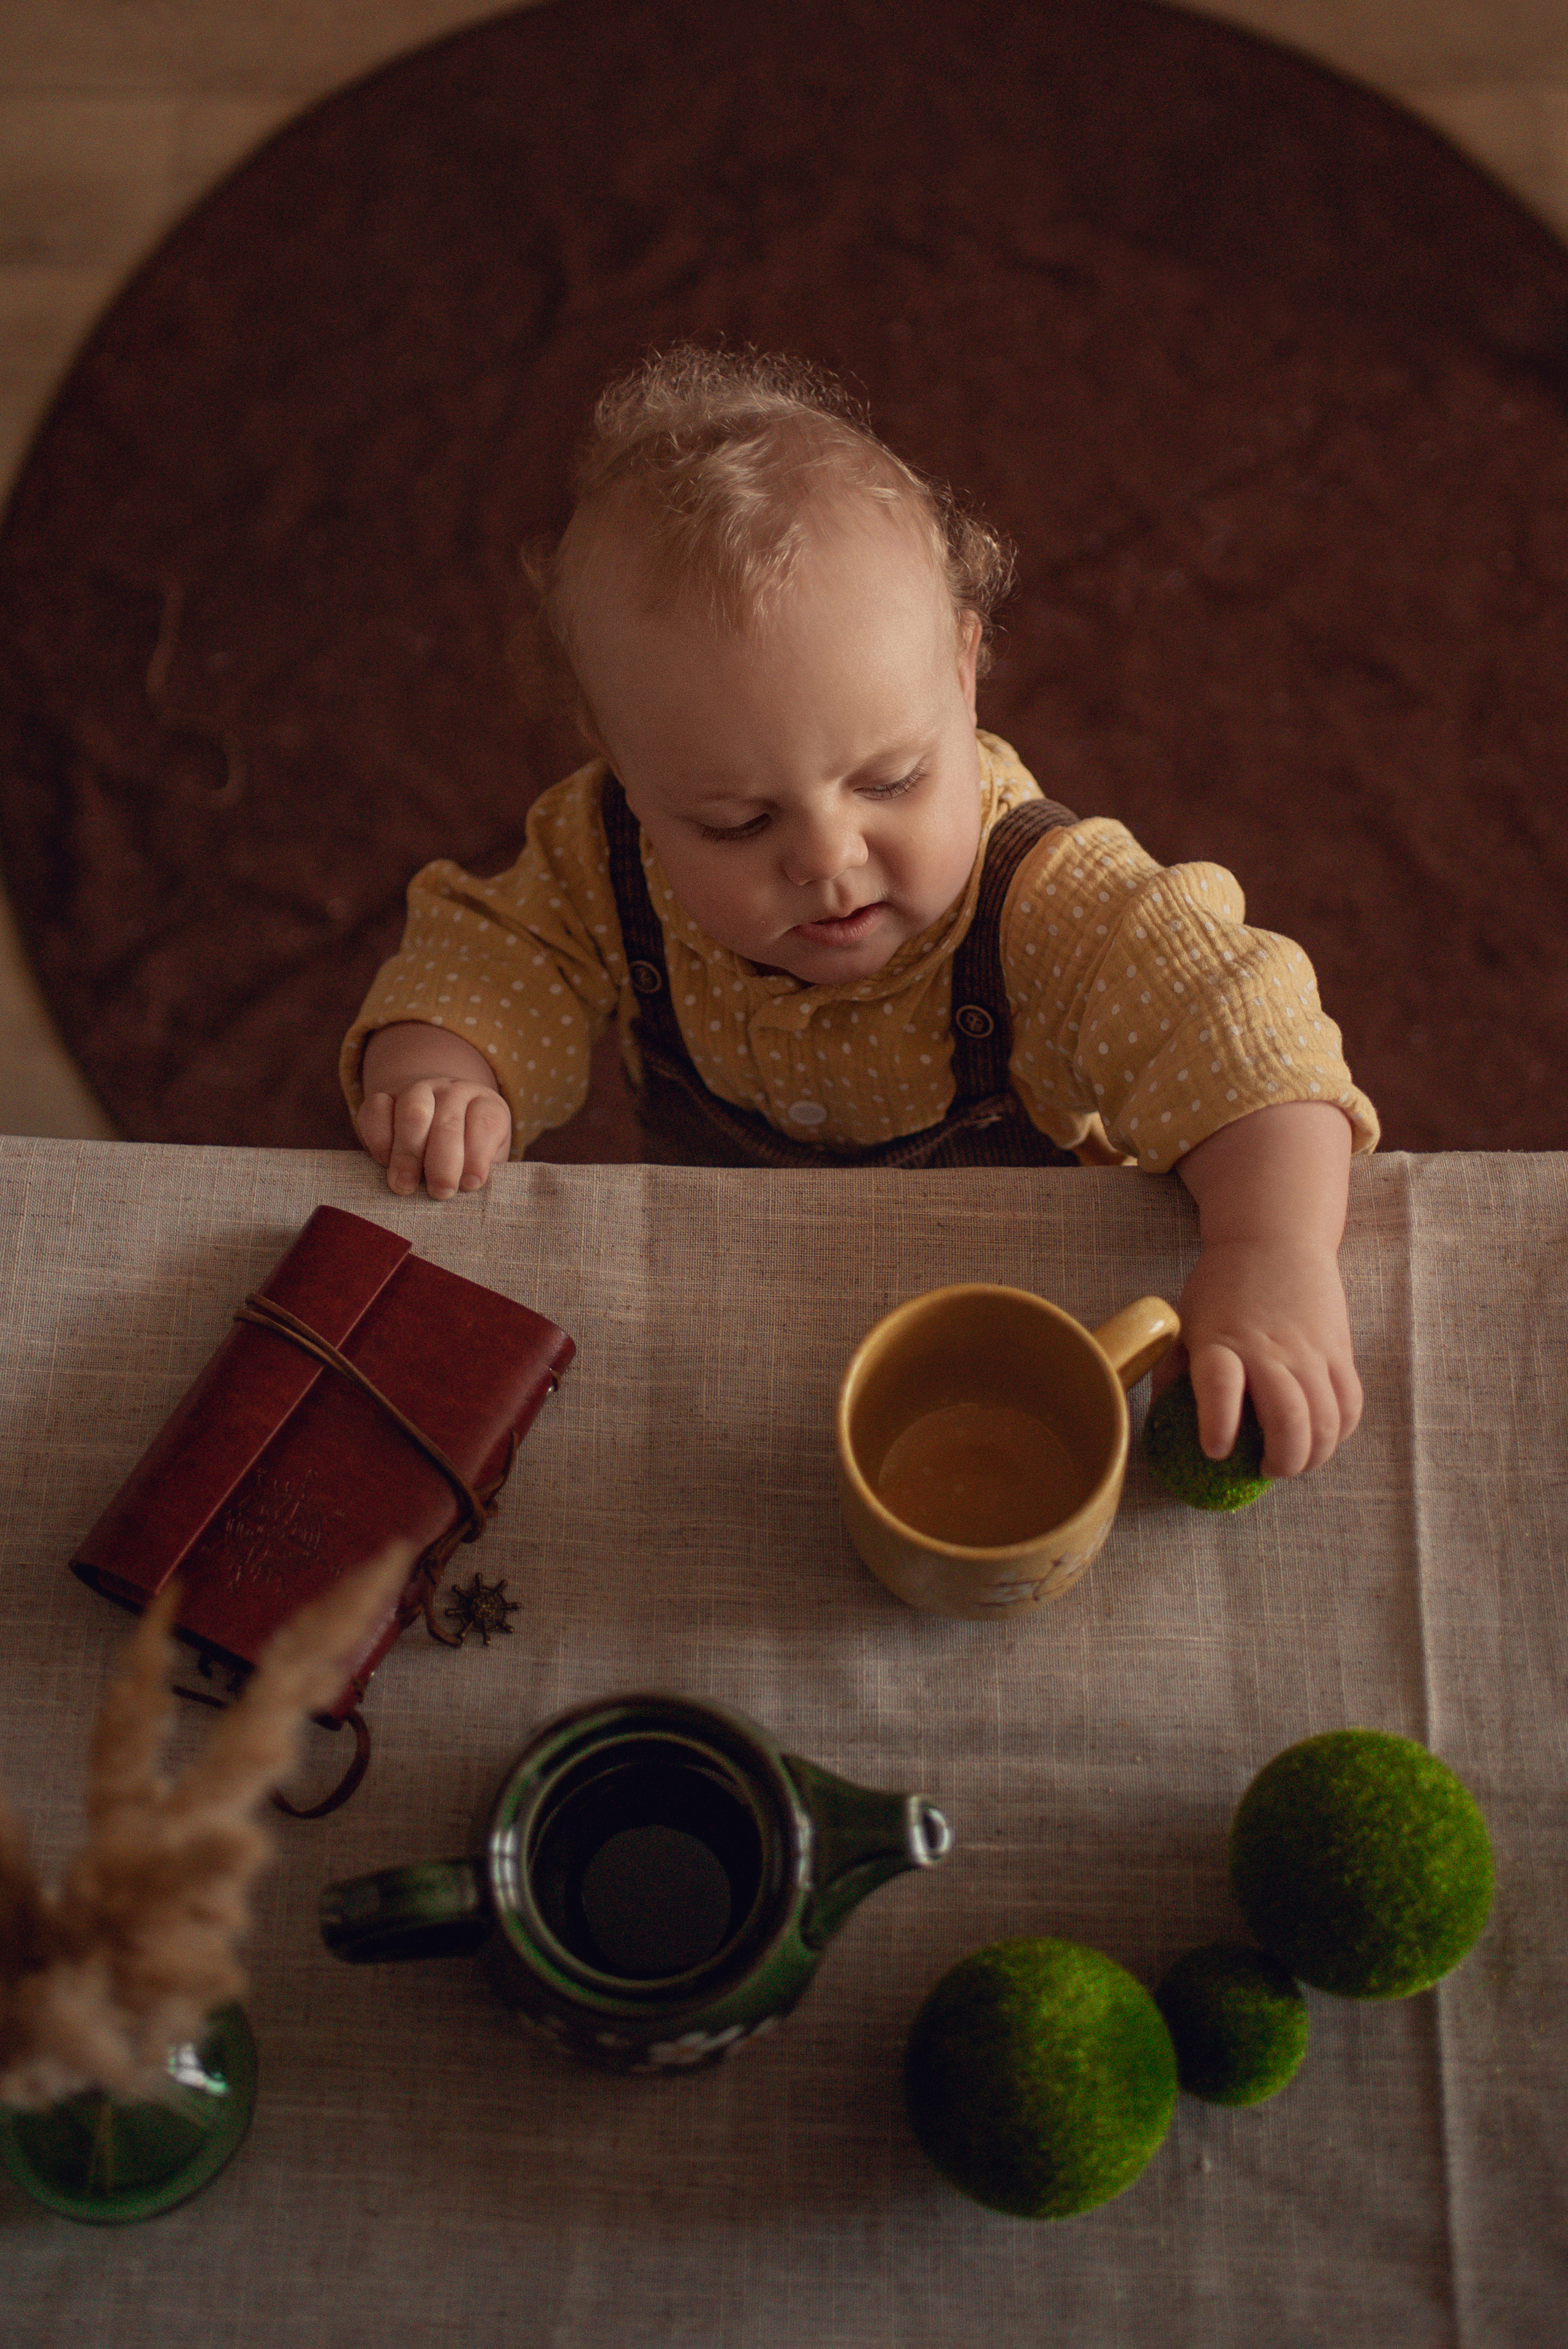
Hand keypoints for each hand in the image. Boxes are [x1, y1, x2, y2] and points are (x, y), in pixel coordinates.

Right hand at [356, 1077, 512, 1200]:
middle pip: (448, 1122)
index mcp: (484, 1104)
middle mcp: (452, 1092)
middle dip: (444, 1161)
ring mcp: (417, 1090)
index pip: (485, 1122)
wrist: (430, 1123)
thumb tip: (467, 1188)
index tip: (471, 1184)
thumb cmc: (463, 1153)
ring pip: (413, 1113)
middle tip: (440, 1192)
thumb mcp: (480, 1160)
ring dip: (409, 1153)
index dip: (479, 1155)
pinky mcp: (384, 1097)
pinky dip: (379, 1138)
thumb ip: (476, 1171)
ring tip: (405, 1186)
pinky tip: (384, 1163)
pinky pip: (377, 1109)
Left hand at [1168, 1100, 1361, 1477]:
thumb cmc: (1222, 1288)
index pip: (1220, 1388)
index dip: (1218, 1425)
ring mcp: (1310, 1353)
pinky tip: (1321, 1437)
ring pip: (1326, 1421)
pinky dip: (1339, 1431)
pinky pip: (1350, 1404)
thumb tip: (1164, 1418)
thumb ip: (1173, 1369)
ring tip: (1293, 1461)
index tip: (1216, 1450)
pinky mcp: (1339, 1350)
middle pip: (1289, 1418)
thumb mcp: (1184, 1320)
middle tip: (1265, 1468)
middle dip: (1281, 1460)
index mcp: (1221, 1343)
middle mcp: (1269, 1351)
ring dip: (1313, 1455)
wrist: (1275, 1239)